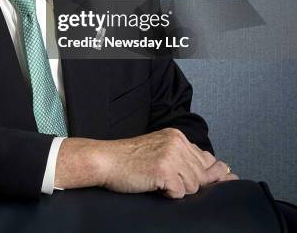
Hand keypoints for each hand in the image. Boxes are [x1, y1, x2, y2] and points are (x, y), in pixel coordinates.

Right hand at [96, 128, 237, 198]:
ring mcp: (171, 155)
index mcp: (177, 136)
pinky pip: (180, 193)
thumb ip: (186, 157)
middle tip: (167, 179)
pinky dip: (168, 194)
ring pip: (193, 186)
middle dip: (189, 183)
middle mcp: (177, 142)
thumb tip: (223, 169)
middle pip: (202, 176)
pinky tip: (154, 184)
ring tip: (157, 180)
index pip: (206, 159)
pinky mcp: (164, 169)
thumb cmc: (130, 160)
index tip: (217, 180)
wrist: (105, 160)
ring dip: (177, 189)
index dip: (209, 174)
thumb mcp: (160, 151)